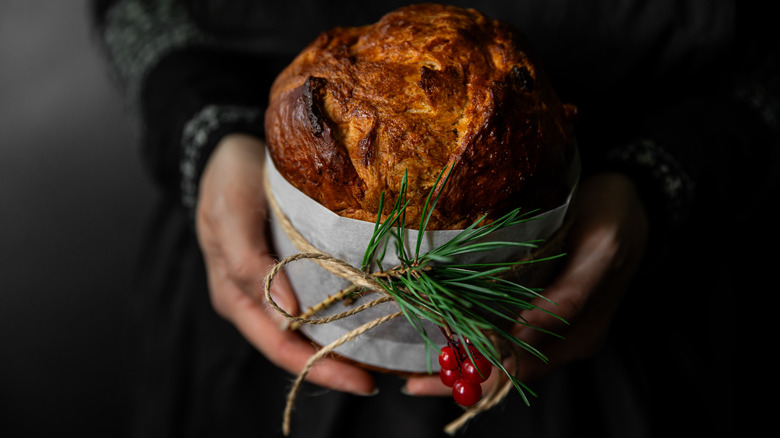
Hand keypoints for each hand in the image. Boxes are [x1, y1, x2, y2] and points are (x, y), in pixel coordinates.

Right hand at [195, 133, 376, 394]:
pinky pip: (317, 300)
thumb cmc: (226, 180)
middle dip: (338, 365)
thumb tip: (288, 315)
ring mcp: (273, 286)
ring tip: (384, 354)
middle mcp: (255, 300)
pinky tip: (370, 314)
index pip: (280, 345)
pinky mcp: (290, 268)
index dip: (320, 367)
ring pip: (309, 328)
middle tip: (383, 375)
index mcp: (235, 295)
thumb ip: (251, 265)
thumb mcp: (231, 215)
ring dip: (342, 343)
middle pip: (297, 346)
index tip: (362, 381)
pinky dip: (341, 312)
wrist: (229, 150)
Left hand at [404, 172, 648, 394]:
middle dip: (461, 379)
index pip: (520, 369)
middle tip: (411, 382)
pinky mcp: (545, 311)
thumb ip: (569, 295)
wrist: (635, 200)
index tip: (436, 373)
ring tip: (417, 371)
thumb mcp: (601, 247)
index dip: (478, 374)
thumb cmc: (616, 216)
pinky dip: (476, 342)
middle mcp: (565, 341)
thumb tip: (523, 330)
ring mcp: (556, 329)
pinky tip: (446, 336)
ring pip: (504, 360)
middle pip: (507, 374)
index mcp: (579, 334)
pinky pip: (507, 337)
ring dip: (464, 365)